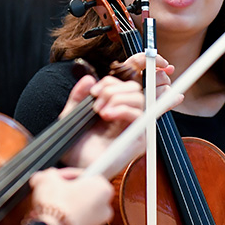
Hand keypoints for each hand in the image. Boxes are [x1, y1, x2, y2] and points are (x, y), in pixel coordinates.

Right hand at [27, 167, 113, 224]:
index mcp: (102, 189)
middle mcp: (104, 209)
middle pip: (83, 195)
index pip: (86, 176)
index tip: (57, 178)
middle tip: (52, 193)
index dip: (68, 176)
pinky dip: (64, 224)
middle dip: (66, 194)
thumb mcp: (48, 179)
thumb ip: (49, 174)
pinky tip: (51, 221)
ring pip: (78, 212)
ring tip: (48, 208)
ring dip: (64, 209)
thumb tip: (44, 177)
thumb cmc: (56, 205)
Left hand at [60, 55, 181, 168]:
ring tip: (99, 111)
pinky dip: (122, 109)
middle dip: (112, 87)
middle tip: (96, 99)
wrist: (76, 167)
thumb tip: (88, 78)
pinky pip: (138, 113)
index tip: (154, 58)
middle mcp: (129, 111)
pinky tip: (107, 114)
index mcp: (116, 101)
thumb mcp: (71, 115)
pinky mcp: (140, 136)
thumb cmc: (76, 144)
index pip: (136, 76)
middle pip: (134, 84)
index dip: (144, 62)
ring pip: (137, 96)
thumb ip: (78, 95)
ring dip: (115, 98)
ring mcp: (136, 123)